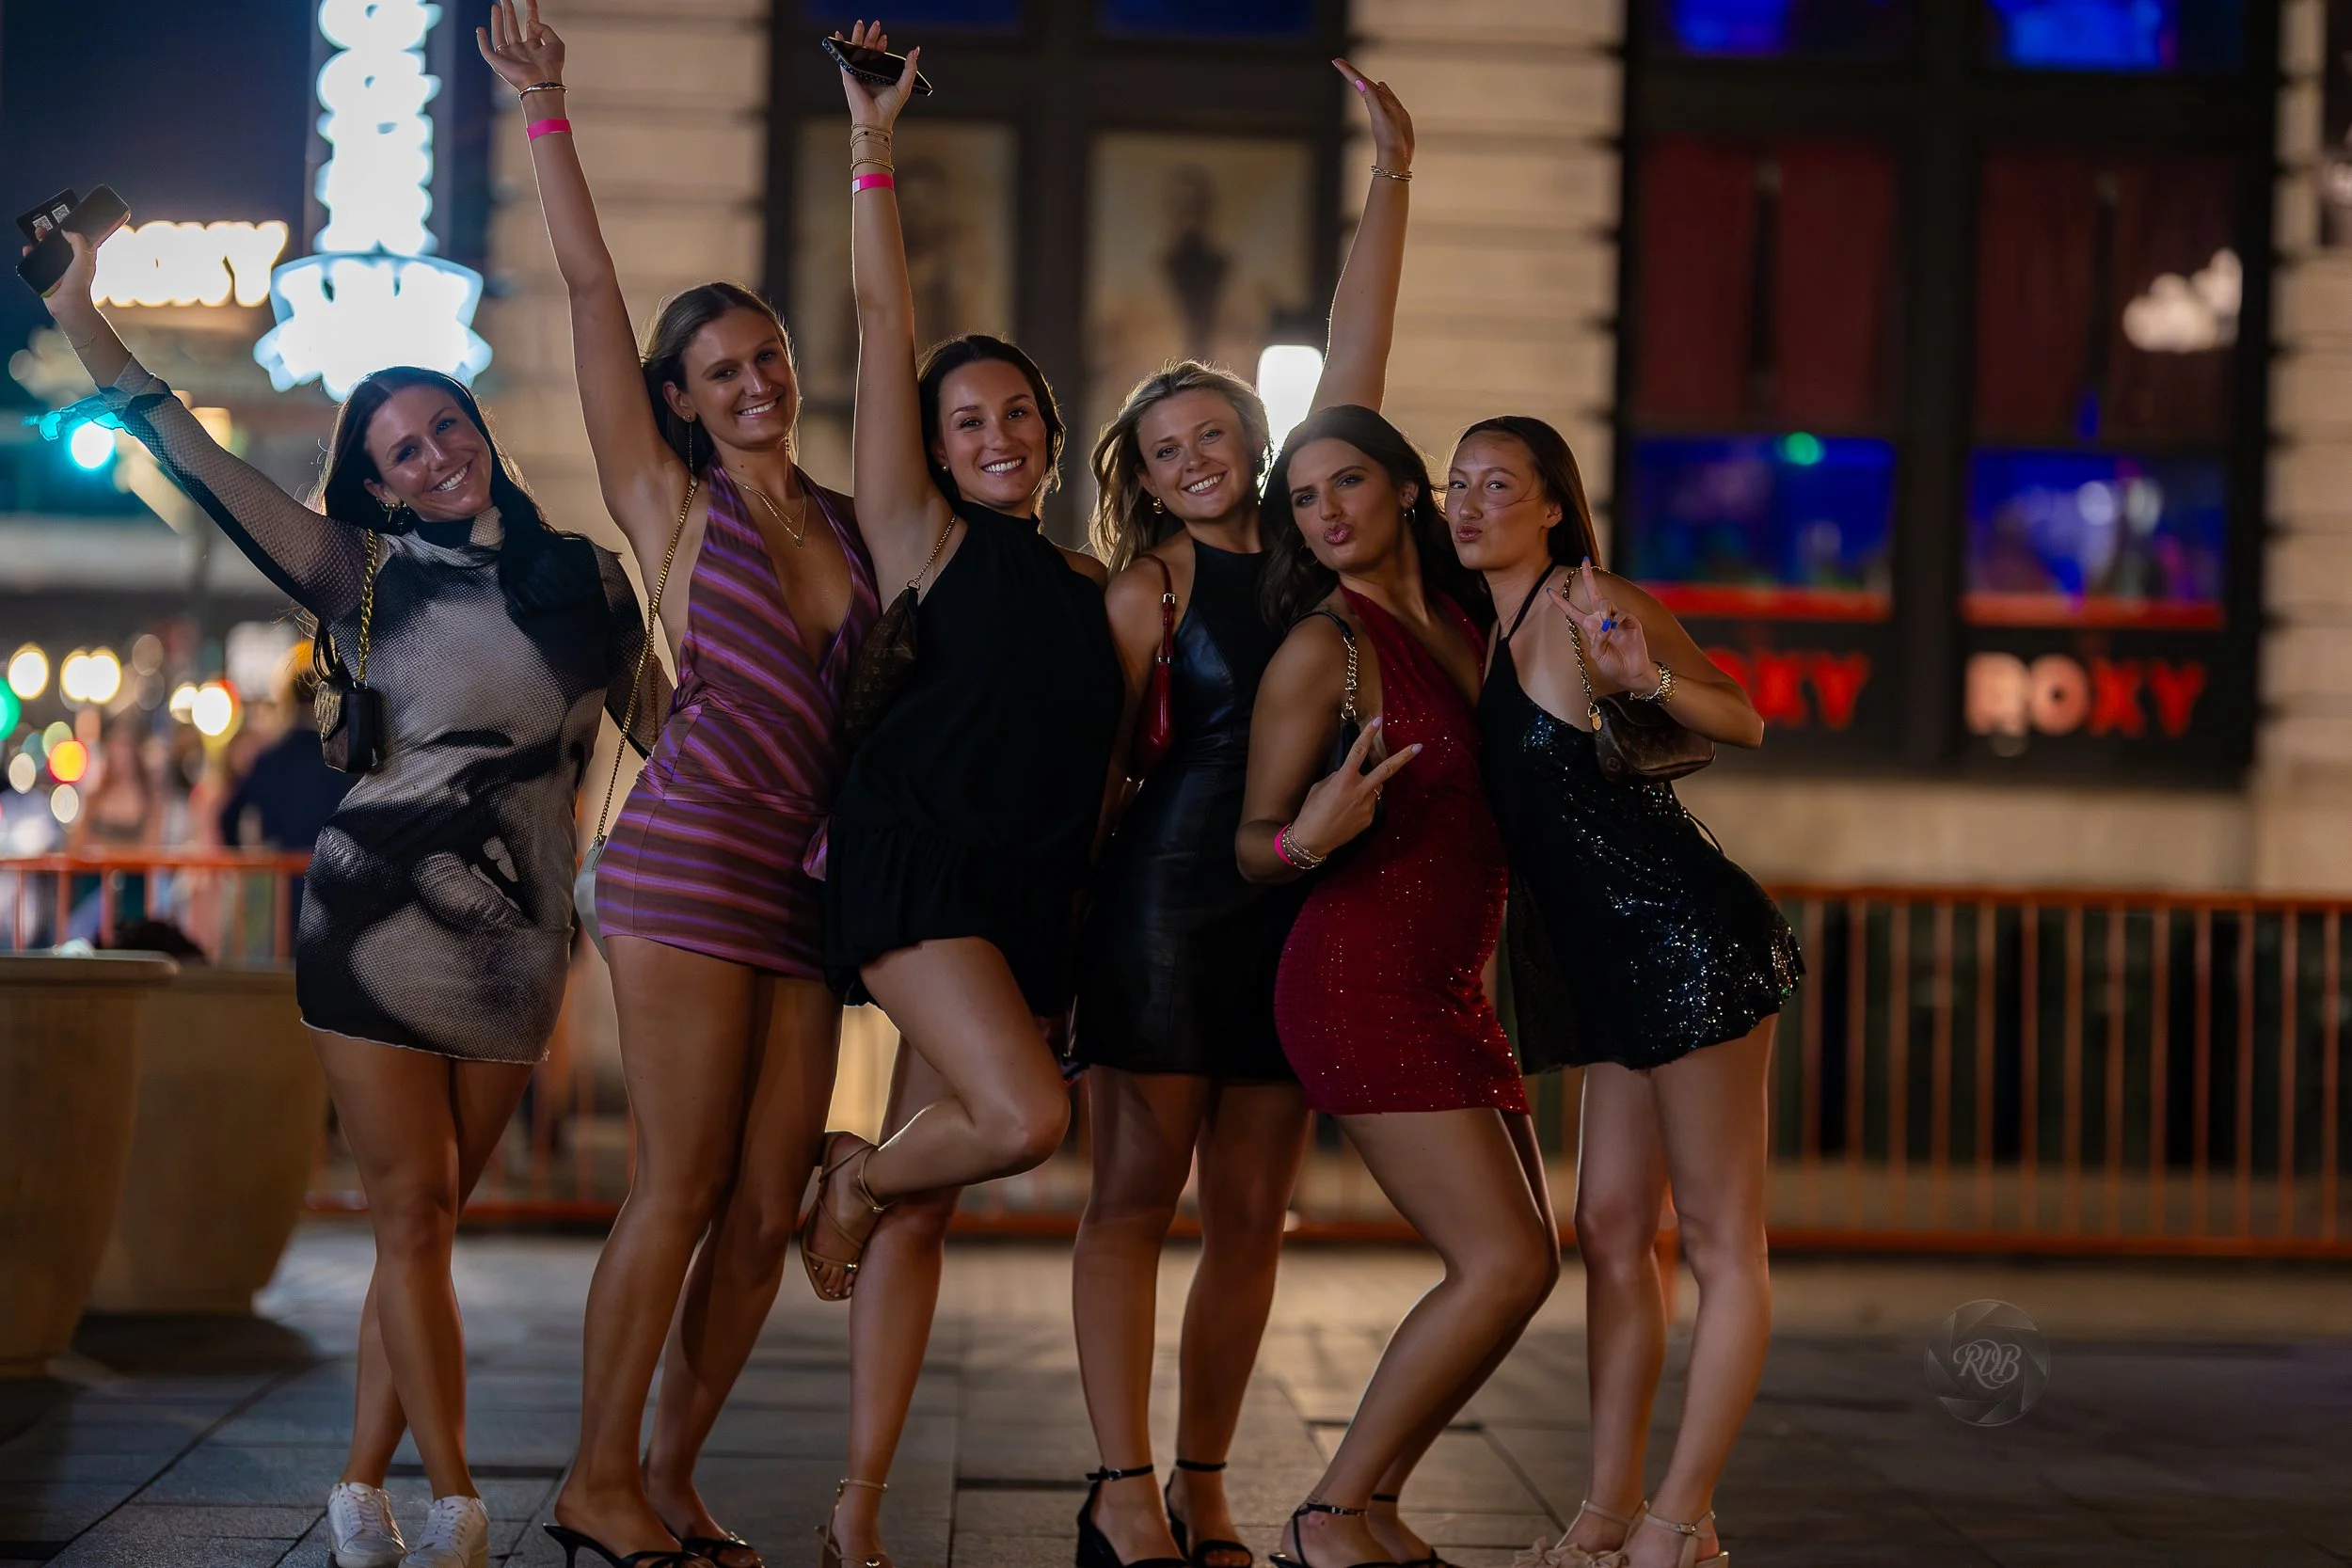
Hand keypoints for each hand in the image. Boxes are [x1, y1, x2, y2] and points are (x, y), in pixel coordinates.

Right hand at [30, 230, 99, 319]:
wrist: (67, 303)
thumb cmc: (79, 283)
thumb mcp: (84, 258)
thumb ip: (79, 242)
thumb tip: (67, 232)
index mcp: (81, 258)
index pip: (75, 241)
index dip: (68, 232)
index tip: (60, 225)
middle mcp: (69, 263)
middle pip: (57, 245)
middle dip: (49, 236)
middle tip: (43, 230)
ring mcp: (56, 269)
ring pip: (46, 252)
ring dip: (39, 243)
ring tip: (35, 236)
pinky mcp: (45, 275)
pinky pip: (36, 262)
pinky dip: (31, 255)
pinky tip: (28, 250)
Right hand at [476, 0, 564, 92]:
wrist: (541, 82)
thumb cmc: (551, 67)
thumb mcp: (556, 44)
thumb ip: (545, 29)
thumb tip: (531, 21)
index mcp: (535, 47)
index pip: (531, 25)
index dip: (531, 10)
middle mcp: (521, 51)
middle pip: (513, 27)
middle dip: (509, 12)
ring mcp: (509, 56)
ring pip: (500, 34)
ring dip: (497, 20)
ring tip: (496, 6)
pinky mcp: (498, 62)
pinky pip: (486, 50)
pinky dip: (482, 40)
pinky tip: (480, 29)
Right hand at [836, 20, 921, 131]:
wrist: (876, 119)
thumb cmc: (889, 107)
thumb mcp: (905, 84)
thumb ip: (910, 68)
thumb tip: (915, 50)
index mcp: (879, 75)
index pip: (879, 55)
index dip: (881, 45)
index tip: (885, 37)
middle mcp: (867, 73)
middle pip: (868, 49)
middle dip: (871, 36)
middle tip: (876, 24)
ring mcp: (857, 73)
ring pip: (856, 50)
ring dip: (857, 36)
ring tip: (860, 23)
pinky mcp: (848, 75)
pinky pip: (843, 57)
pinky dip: (840, 46)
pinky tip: (838, 35)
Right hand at [1288, 716, 1418, 859]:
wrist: (1312, 839)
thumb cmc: (1311, 810)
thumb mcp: (1321, 787)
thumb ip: (1338, 777)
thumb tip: (1350, 774)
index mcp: (1344, 779)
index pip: (1358, 751)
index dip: (1368, 734)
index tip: (1378, 721)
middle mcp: (1360, 791)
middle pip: (1386, 770)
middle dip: (1403, 757)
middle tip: (1418, 746)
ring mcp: (1367, 806)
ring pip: (1375, 788)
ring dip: (1368, 786)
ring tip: (1346, 800)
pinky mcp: (1369, 818)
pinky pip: (1370, 804)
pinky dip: (1362, 803)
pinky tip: (1347, 813)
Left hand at [1334, 58, 1412, 172]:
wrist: (1397, 157)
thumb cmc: (1389, 139)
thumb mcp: (1381, 116)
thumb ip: (1371, 98)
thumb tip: (1360, 83)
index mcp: (1372, 102)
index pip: (1358, 82)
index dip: (1348, 71)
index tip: (1336, 61)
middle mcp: (1376, 103)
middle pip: (1363, 83)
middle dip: (1352, 72)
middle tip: (1339, 62)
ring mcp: (1385, 108)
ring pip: (1374, 89)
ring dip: (1365, 80)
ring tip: (1357, 72)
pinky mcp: (1394, 114)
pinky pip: (1387, 97)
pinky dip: (1383, 89)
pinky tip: (1381, 86)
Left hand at [1556, 558, 1655, 696]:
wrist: (1631, 673)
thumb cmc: (1613, 665)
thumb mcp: (1598, 654)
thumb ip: (1597, 639)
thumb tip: (1605, 624)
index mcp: (1590, 627)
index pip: (1573, 611)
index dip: (1561, 602)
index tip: (1549, 592)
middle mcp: (1603, 619)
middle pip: (1594, 594)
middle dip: (1589, 577)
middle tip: (1585, 562)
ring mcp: (1617, 618)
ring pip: (1606, 603)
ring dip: (1603, 612)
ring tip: (1607, 627)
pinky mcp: (1631, 621)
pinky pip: (1620, 614)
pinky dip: (1615, 621)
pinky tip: (1614, 629)